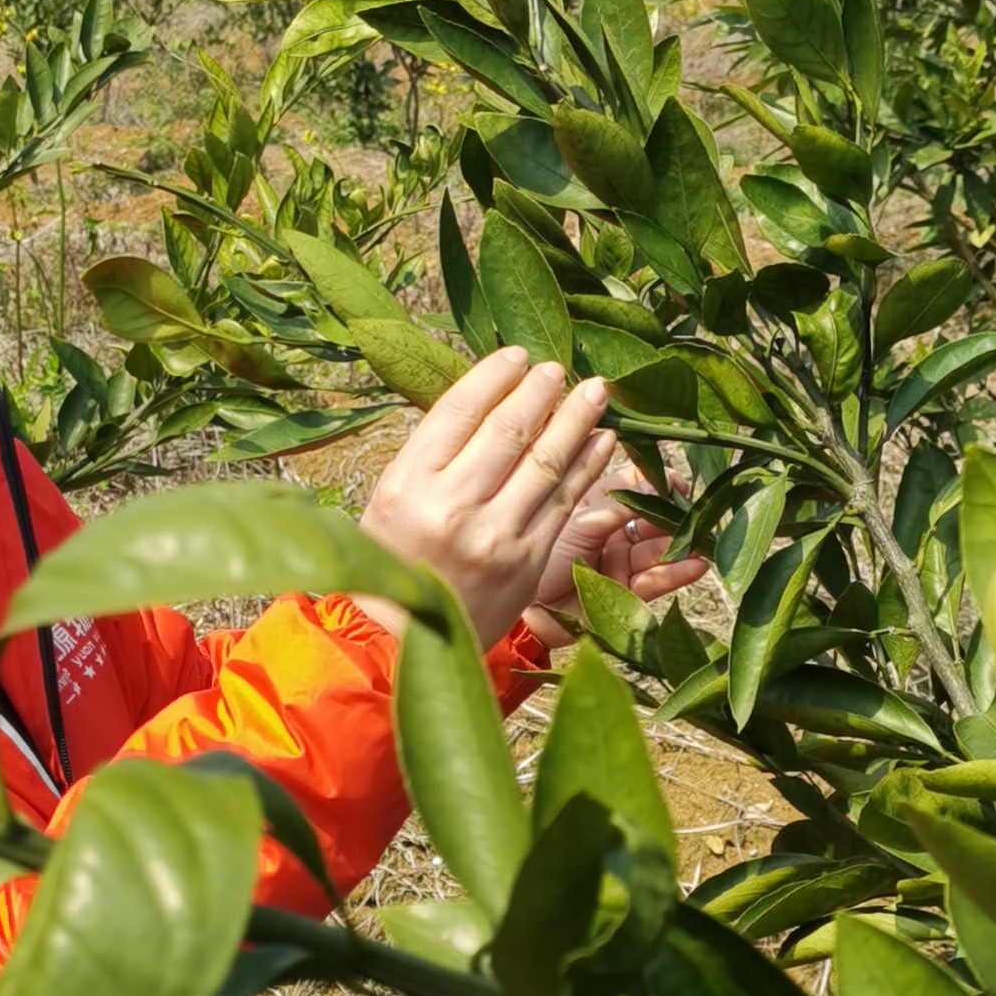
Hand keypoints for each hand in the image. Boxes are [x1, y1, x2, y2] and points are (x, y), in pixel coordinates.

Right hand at [358, 350, 690, 654]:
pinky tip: (601, 441)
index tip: (517, 356)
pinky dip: (587, 465)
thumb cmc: (397, 559)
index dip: (494, 375)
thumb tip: (491, 399)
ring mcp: (494, 534)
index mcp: (409, 482)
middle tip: (558, 368)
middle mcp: (451, 505)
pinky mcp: (527, 560)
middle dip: (540, 391)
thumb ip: (436, 453)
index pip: (459, 410)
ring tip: (594, 392)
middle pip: (507, 430)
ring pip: (545, 461)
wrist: (403, 639)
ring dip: (576, 419)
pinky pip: (565, 500)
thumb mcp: (393, 497)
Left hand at [517, 480, 707, 659]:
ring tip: (705, 544)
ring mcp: (620, 560)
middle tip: (699, 517)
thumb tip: (653, 484)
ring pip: (658, 549)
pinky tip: (697, 566)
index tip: (676, 486)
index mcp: (594, 504)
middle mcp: (611, 530)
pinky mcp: (627, 592)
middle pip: (652, 518)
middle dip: (676, 517)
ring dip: (682, 546)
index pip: (633, 484)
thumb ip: (615, 506)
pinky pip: (657, 579)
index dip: (656, 482)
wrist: (526, 615)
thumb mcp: (576, 525)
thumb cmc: (540, 559)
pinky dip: (677, 573)